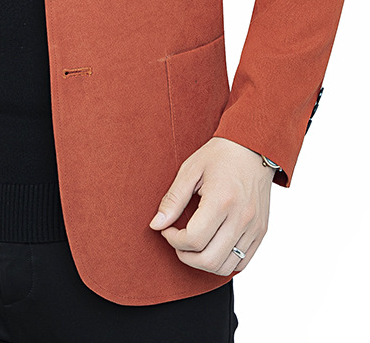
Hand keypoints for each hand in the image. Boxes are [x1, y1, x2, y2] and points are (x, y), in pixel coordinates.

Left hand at [148, 136, 272, 274]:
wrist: (253, 149)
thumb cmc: (219, 156)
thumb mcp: (190, 170)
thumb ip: (173, 199)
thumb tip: (156, 224)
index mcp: (222, 201)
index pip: (194, 239)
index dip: (173, 240)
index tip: (166, 229)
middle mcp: (241, 218)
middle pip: (209, 260)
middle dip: (185, 255)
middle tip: (176, 240)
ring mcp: (254, 228)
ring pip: (226, 267)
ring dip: (203, 263)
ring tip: (192, 244)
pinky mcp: (261, 232)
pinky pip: (242, 263)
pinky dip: (223, 263)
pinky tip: (210, 246)